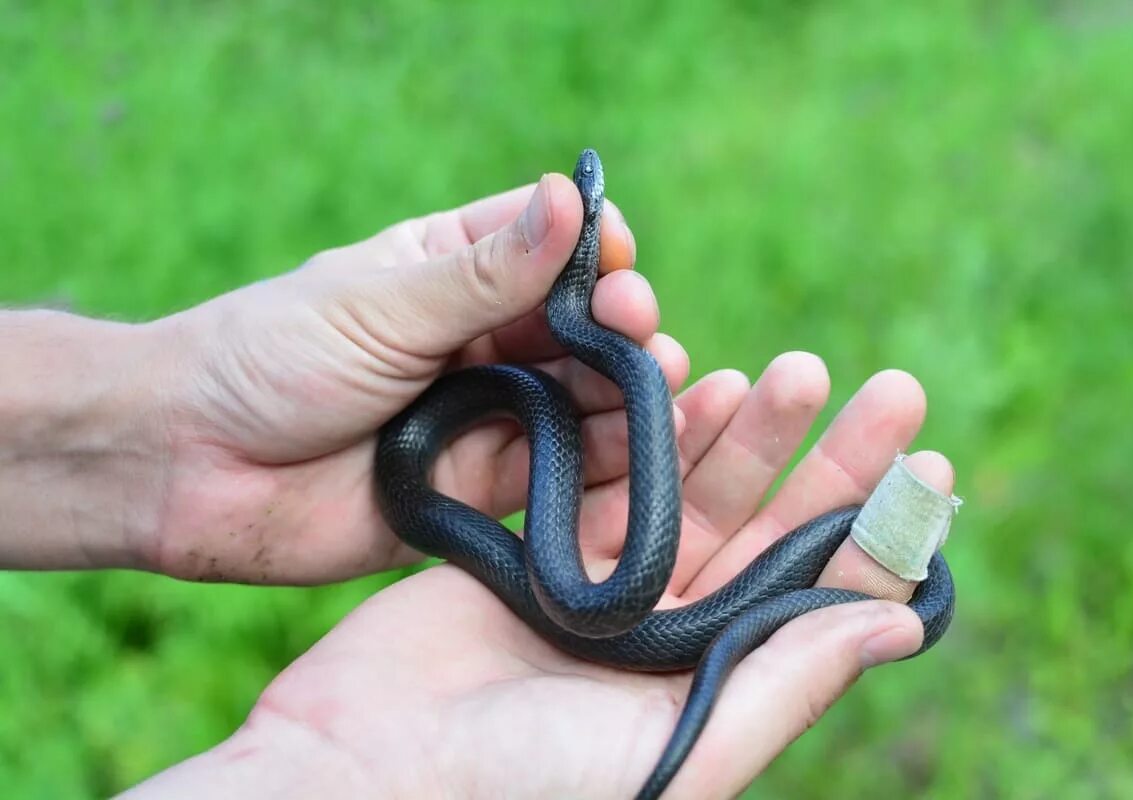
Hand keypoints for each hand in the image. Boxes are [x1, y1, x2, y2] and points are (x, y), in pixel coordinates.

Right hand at [126, 363, 955, 798]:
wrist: (363, 764)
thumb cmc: (518, 785)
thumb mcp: (675, 752)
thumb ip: (783, 684)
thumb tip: (900, 627)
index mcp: (717, 687)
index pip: (821, 601)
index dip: (879, 535)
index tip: (931, 470)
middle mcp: (675, 634)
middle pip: (775, 531)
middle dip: (832, 462)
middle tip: (894, 392)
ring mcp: (610, 586)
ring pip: (701, 492)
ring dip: (750, 433)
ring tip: (801, 372)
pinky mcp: (545, 547)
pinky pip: (619, 476)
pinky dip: (660, 432)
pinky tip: (702, 385)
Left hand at [141, 174, 688, 582]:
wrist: (188, 468)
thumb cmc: (270, 359)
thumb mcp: (383, 303)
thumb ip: (487, 272)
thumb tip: (572, 197)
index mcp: (449, 272)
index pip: (548, 248)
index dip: (594, 251)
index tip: (617, 260)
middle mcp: (478, 341)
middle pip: (578, 329)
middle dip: (619, 328)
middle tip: (639, 332)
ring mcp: (483, 415)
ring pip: (579, 402)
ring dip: (624, 395)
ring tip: (658, 388)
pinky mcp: (477, 489)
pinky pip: (555, 476)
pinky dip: (599, 467)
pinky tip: (635, 452)